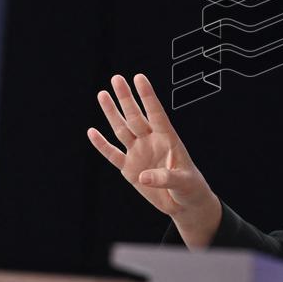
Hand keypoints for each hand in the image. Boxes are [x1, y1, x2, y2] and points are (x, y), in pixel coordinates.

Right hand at [87, 73, 220, 246]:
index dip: (148, 96)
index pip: (156, 113)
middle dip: (126, 98)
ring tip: (103, 94)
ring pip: (122, 130)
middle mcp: (151, 141)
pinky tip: (92, 132)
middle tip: (116, 78)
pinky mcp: (129, 169)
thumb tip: (142, 176)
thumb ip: (165, 178)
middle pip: (136, 117)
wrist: (183, 203)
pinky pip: (113, 155)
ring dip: (112, 113)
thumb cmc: (190, 187)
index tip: (139, 77)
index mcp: (168, 138)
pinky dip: (102, 145)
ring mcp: (139, 153)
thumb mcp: (183, 181)